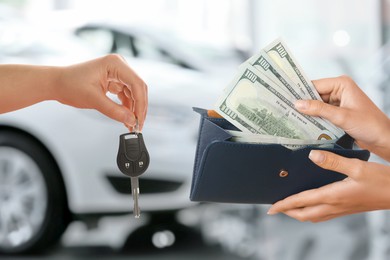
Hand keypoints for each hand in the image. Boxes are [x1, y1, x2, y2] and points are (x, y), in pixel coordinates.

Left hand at [55, 54, 147, 130]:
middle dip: (139, 108)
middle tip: (138, 125)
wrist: (56, 83)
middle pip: (138, 88)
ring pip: (134, 93)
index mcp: (115, 63)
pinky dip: (127, 107)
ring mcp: (117, 73)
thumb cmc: (69, 84)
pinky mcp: (114, 81)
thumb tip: (131, 120)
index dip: (140, 104)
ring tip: (132, 125)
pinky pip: (126, 95)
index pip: (136, 84)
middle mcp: (119, 66)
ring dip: (134, 109)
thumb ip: (114, 111)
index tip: (139, 119)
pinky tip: (126, 118)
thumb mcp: (93, 100)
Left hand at [267, 150, 389, 221]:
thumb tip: (312, 156)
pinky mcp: (347, 209)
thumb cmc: (381, 181)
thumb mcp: (357, 167)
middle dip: (288, 212)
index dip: (284, 205)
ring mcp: (341, 209)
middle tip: (276, 208)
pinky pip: (323, 215)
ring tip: (289, 206)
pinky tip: (312, 204)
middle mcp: (334, 206)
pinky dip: (312, 212)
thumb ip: (333, 161)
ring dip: (299, 213)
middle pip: (304, 214)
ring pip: (313, 216)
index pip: (301, 202)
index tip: (271, 207)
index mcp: (333, 196)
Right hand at [294, 75, 389, 160]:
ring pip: (316, 106)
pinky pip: (321, 114)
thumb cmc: (370, 125)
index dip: (300, 92)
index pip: (314, 85)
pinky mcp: (338, 114)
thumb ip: (319, 110)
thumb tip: (298, 104)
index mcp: (342, 84)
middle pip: (314, 95)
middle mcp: (339, 91)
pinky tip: (304, 125)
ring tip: (291, 118)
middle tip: (285, 110)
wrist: (385, 140)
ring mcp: (339, 103)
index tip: (285, 98)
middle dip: (302, 104)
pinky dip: (314, 120)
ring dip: (308, 113)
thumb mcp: (342, 117)